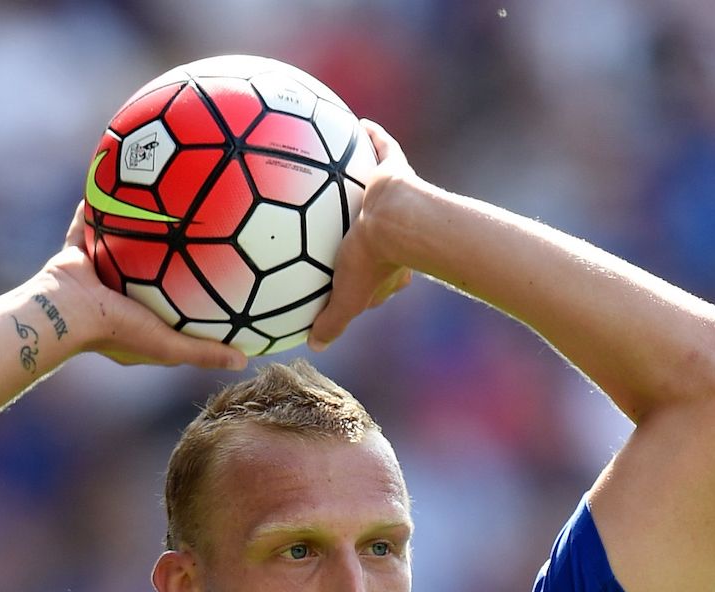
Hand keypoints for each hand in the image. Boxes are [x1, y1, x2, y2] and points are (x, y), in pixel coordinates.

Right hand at [40, 202, 246, 370]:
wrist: (62, 312)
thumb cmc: (117, 330)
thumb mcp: (168, 345)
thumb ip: (204, 352)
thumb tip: (245, 360)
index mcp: (135, 321)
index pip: (169, 310)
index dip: (188, 299)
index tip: (214, 281)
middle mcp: (115, 297)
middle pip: (146, 274)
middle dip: (163, 258)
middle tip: (190, 234)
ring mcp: (94, 275)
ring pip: (117, 248)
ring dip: (132, 231)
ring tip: (153, 202)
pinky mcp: (75, 254)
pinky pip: (86, 226)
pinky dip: (95, 209)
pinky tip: (112, 182)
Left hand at [308, 120, 419, 350]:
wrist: (400, 223)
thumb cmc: (374, 261)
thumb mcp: (347, 297)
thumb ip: (332, 321)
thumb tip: (315, 346)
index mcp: (392, 263)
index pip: (375, 272)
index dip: (362, 277)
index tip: (347, 275)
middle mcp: (397, 228)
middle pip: (377, 227)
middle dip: (366, 227)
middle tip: (350, 224)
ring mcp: (397, 198)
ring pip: (378, 189)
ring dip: (366, 183)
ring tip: (347, 171)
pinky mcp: (396, 170)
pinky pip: (384, 147)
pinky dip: (374, 137)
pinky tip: (359, 124)